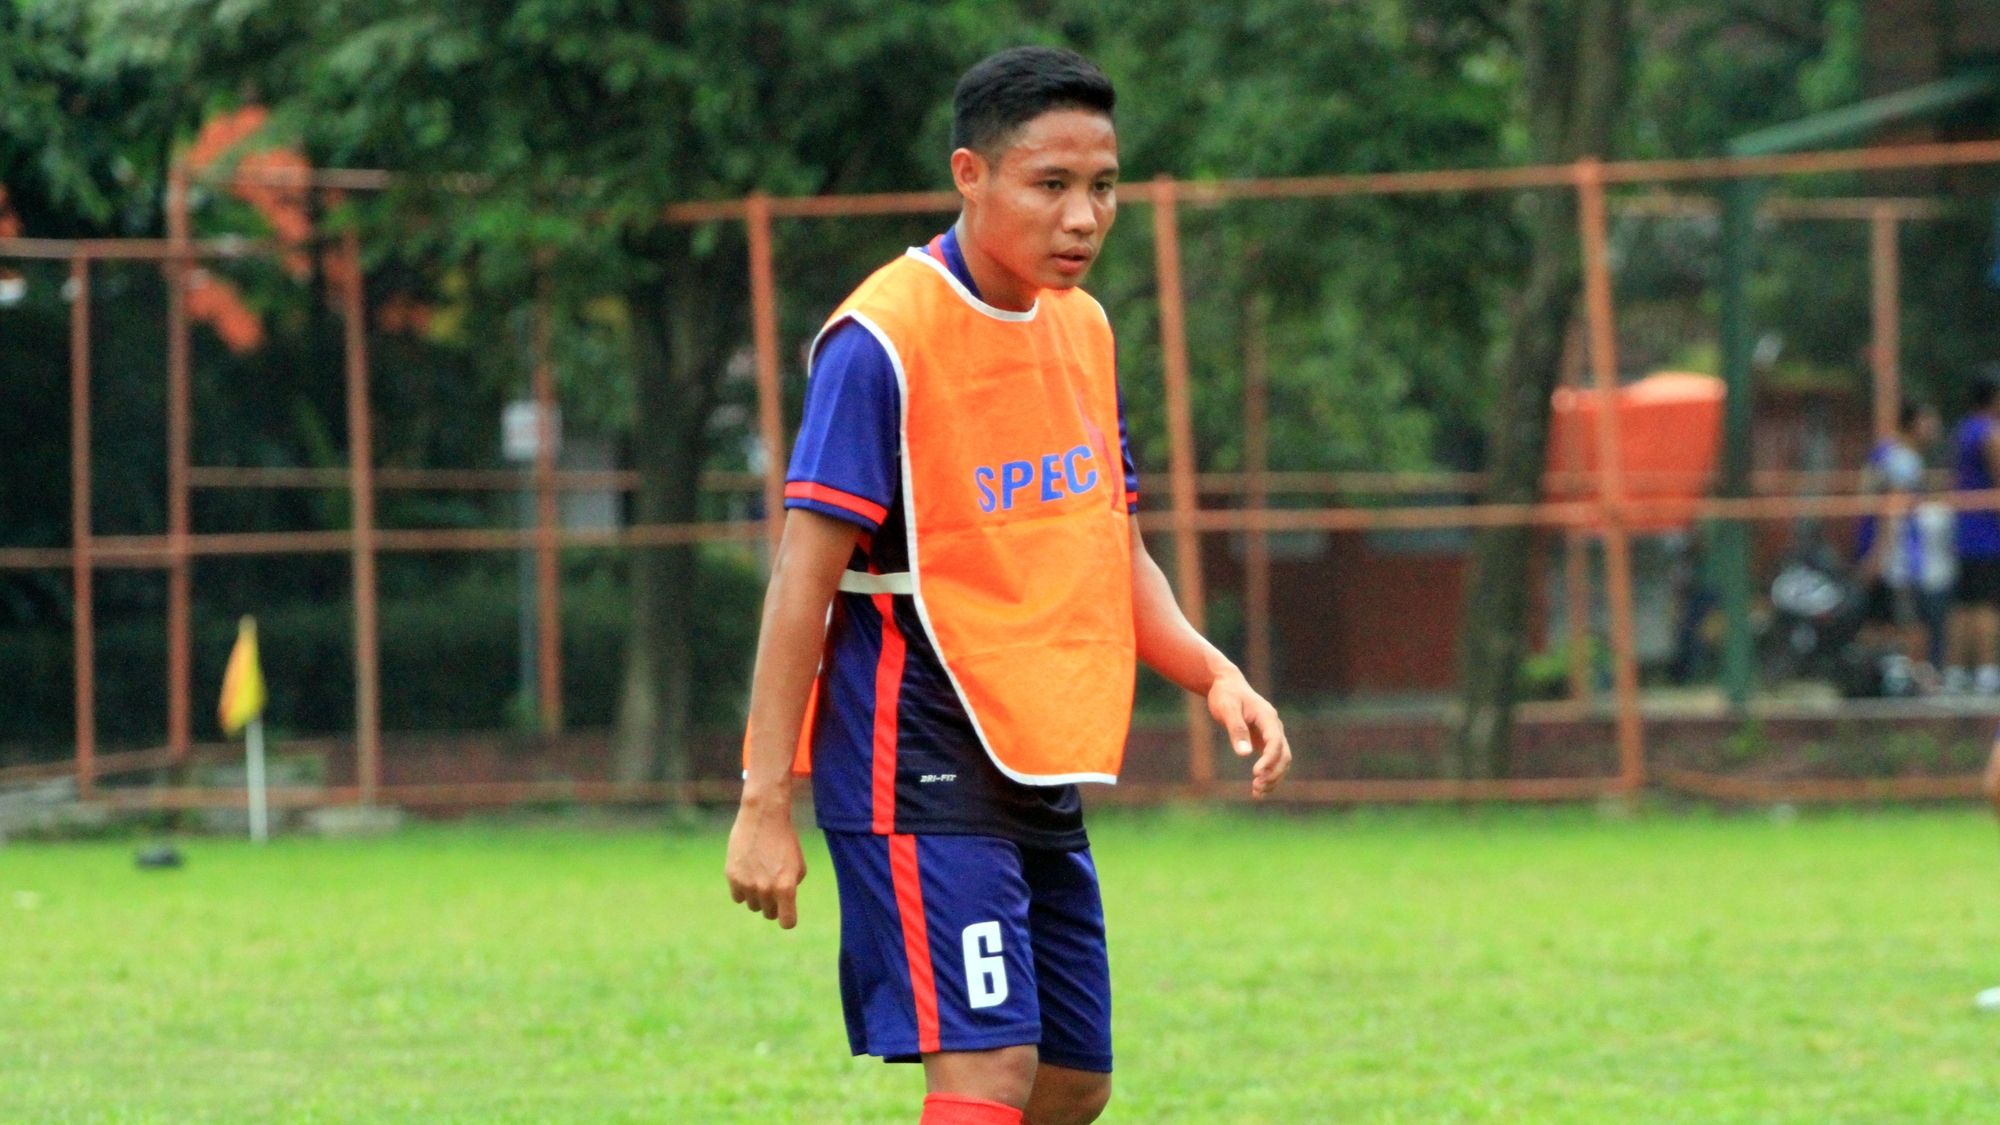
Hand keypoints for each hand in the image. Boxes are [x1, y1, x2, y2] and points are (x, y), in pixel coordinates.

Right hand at [725, 793, 806, 928]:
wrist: (763, 817)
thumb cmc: (785, 841)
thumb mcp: (798, 866)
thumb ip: (791, 889)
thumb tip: (781, 905)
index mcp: (786, 887)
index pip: (787, 923)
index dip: (788, 918)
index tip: (787, 911)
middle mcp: (766, 889)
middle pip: (769, 914)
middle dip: (773, 903)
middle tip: (774, 884)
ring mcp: (747, 884)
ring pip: (753, 906)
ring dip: (758, 896)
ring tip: (761, 874)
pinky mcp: (732, 877)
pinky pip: (738, 897)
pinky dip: (743, 890)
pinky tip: (748, 872)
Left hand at [1207, 671, 1290, 798]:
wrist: (1227, 685)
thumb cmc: (1226, 695)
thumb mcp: (1227, 709)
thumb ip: (1236, 730)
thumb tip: (1244, 754)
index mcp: (1267, 717)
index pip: (1275, 741)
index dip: (1269, 759)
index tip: (1256, 773)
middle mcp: (1274, 726)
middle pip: (1284, 754)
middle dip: (1273, 773)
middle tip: (1256, 787)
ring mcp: (1272, 734)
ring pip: (1282, 760)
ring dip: (1274, 777)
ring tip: (1257, 792)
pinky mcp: (1265, 740)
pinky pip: (1273, 761)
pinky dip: (1269, 775)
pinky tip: (1258, 790)